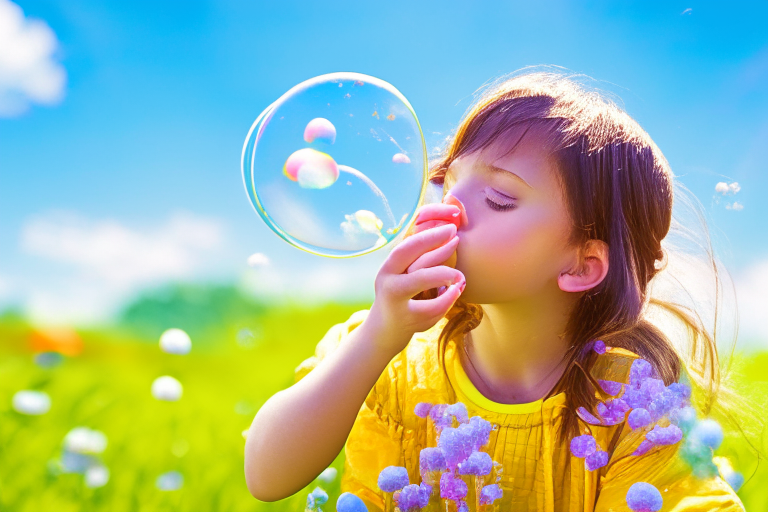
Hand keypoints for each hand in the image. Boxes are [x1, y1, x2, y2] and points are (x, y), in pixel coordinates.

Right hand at [367, 203, 465, 354]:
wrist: (383, 333)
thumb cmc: (402, 300)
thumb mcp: (406, 277)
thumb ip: (422, 260)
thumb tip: (448, 233)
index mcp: (390, 266)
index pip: (407, 242)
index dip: (428, 231)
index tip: (450, 224)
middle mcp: (387, 278)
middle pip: (406, 252)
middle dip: (431, 240)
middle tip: (455, 236)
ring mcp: (394, 299)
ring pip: (418, 279)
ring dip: (442, 273)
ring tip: (460, 274)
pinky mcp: (404, 318)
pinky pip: (430, 306)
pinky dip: (447, 298)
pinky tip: (456, 292)